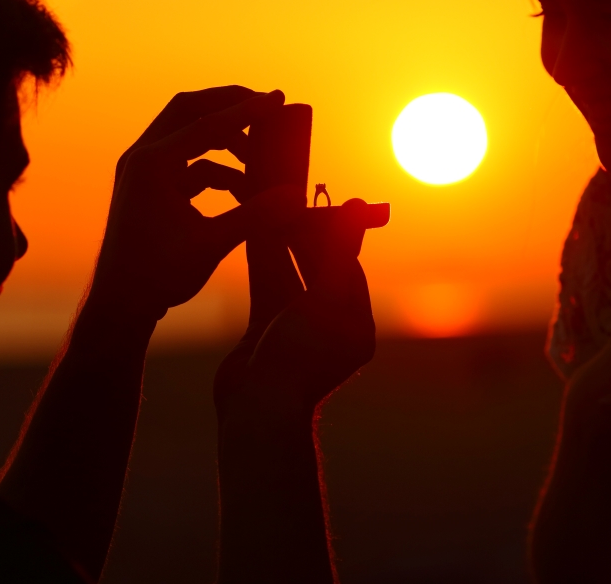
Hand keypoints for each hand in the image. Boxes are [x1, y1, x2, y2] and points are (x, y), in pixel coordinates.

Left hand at [94, 87, 302, 318]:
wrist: (119, 307)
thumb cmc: (156, 277)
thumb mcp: (211, 244)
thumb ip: (255, 215)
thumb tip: (298, 196)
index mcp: (150, 163)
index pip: (205, 123)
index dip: (247, 111)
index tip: (278, 98)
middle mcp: (141, 158)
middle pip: (189, 110)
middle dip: (229, 106)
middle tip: (267, 106)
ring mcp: (142, 172)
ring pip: (188, 136)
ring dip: (225, 142)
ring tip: (260, 159)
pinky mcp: (149, 188)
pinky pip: (186, 164)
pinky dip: (215, 170)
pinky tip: (243, 190)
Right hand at [215, 199, 375, 420]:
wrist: (257, 412)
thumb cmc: (299, 358)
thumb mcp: (324, 299)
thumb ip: (338, 251)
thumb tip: (360, 207)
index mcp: (356, 322)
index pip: (347, 264)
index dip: (331, 232)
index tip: (314, 202)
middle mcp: (330, 323)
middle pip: (317, 266)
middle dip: (303, 234)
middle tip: (286, 198)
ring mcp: (296, 327)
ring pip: (289, 273)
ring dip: (279, 241)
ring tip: (266, 204)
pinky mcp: (265, 331)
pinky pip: (265, 286)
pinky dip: (260, 259)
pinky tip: (250, 229)